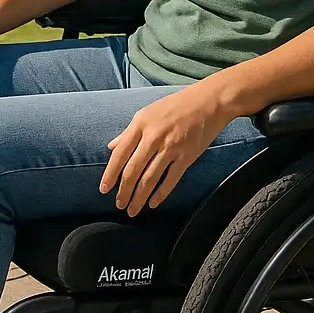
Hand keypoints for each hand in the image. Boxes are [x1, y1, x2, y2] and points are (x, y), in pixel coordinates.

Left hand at [100, 82, 231, 216]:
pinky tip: (152, 204)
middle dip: (124, 191)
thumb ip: (129, 132)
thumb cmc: (176, 105)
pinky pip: (170, 180)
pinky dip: (160, 194)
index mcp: (141, 124)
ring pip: (149, 179)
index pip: (120, 154)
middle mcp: (154, 137)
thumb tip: (112, 147)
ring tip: (132, 210)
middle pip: (133, 170)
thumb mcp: (148, 112)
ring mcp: (171, 147)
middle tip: (119, 205)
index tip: (104, 189)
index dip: (110, 174)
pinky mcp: (186, 157)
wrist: (210, 101)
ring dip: (139, 198)